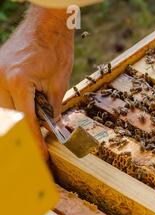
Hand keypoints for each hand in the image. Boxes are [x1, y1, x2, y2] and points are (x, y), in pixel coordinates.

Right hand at [0, 5, 73, 157]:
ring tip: (31, 135)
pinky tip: (22, 117)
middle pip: (10, 119)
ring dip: (16, 123)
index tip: (41, 157)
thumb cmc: (56, 52)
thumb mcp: (58, 85)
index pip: (25, 123)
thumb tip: (51, 131)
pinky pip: (0, 97)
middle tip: (35, 152)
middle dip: (24, 137)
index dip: (34, 143)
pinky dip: (11, 109)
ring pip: (2, 110)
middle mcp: (0, 79)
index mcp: (18, 83)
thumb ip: (52, 110)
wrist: (47, 26)